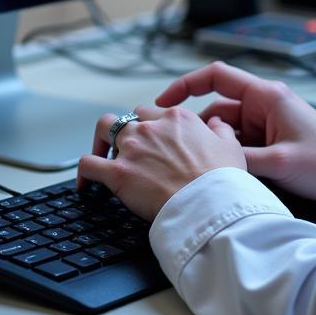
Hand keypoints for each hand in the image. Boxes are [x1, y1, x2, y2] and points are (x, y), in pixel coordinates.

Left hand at [77, 105, 245, 220]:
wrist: (208, 204)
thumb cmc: (221, 179)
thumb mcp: (230, 146)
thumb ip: (222, 130)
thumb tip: (218, 122)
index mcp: (177, 118)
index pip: (153, 110)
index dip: (150, 124)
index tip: (150, 139)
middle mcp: (152, 127)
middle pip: (128, 117)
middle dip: (126, 130)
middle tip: (128, 149)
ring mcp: (133, 148)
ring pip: (104, 129)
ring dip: (102, 142)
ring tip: (102, 157)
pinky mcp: (118, 173)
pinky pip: (88, 164)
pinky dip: (84, 172)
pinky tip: (86, 183)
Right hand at [155, 62, 315, 203]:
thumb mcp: (279, 162)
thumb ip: (240, 159)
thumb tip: (205, 161)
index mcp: (266, 96)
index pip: (216, 76)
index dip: (185, 85)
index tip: (163, 102)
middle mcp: (263, 104)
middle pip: (215, 107)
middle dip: (197, 128)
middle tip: (176, 149)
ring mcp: (266, 121)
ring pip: (224, 129)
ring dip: (213, 146)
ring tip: (201, 167)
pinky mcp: (269, 138)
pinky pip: (237, 142)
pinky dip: (227, 154)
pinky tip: (221, 172)